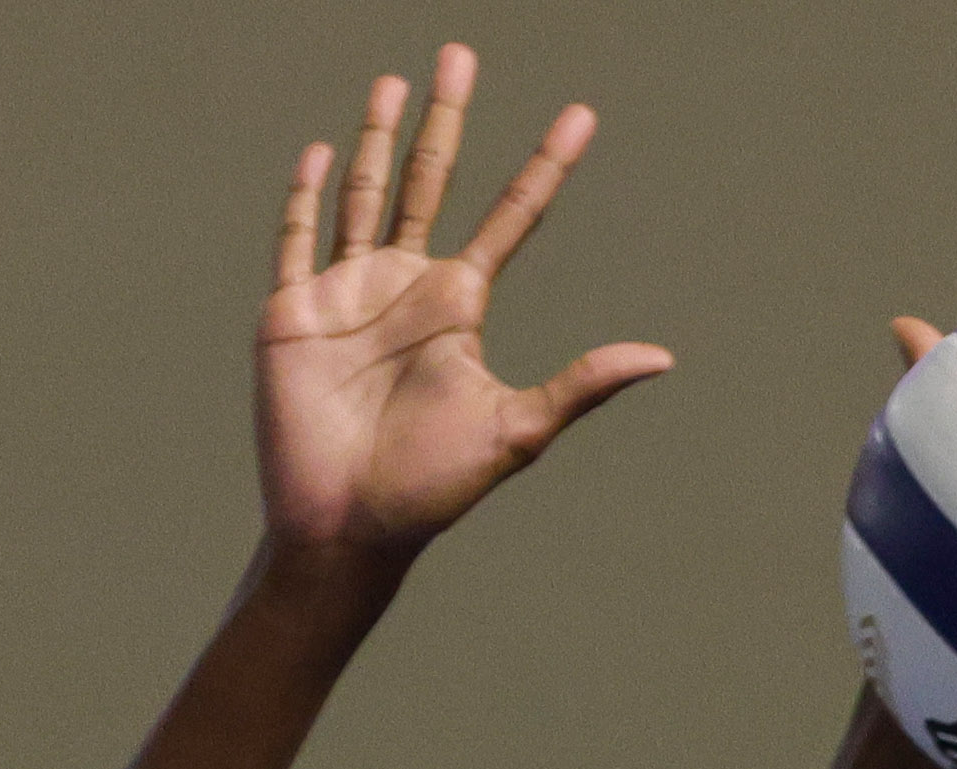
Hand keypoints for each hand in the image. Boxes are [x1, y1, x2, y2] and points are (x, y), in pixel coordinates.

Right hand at [256, 44, 673, 561]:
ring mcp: (348, 294)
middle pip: (431, 180)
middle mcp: (406, 288)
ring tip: (397, 81)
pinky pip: (297, 237)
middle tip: (463, 53)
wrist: (347, 526)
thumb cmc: (432, 489)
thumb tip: (663, 357)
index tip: (582, 115)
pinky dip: (306, 194)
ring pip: (366, 193)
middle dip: (448, 119)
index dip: (546, 166)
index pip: (511, 218)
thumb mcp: (518, 429)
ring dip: (378, 136)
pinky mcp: (293, 311)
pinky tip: (321, 151)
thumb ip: (582, 385)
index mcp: (459, 307)